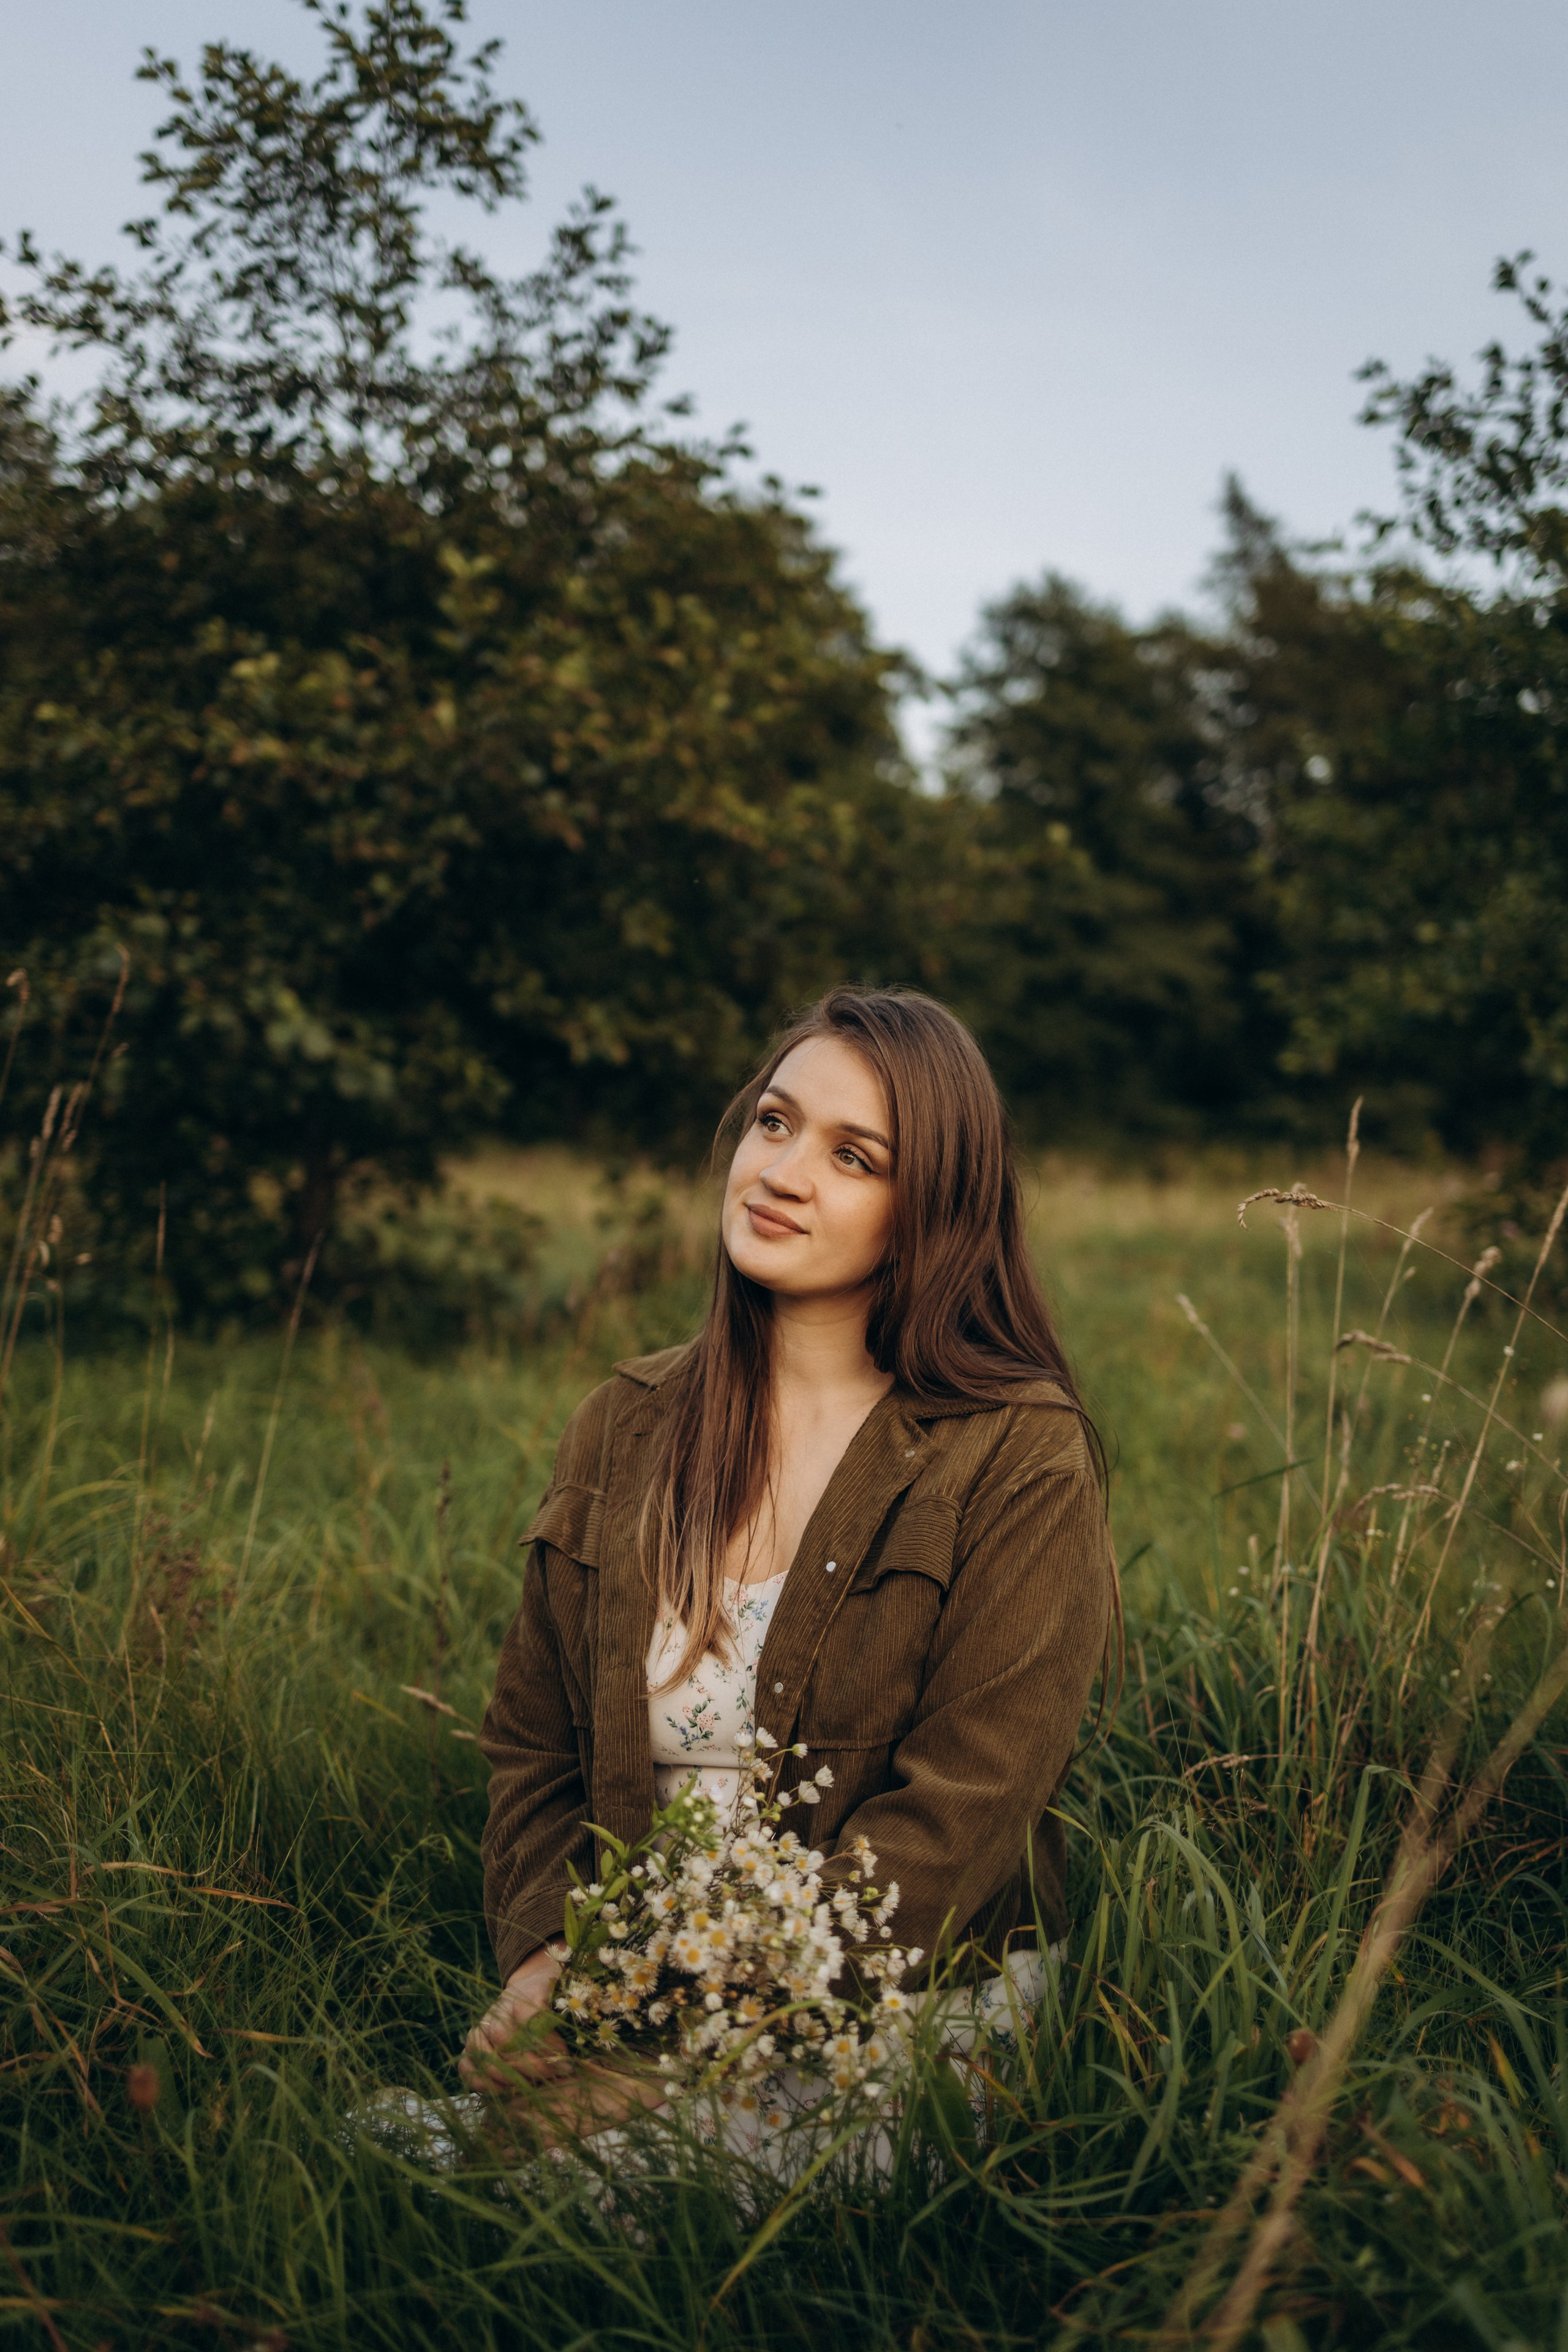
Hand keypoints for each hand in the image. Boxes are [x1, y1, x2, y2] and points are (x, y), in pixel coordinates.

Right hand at [459, 1946, 568, 2091]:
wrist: (532, 1988)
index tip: (566, 2057)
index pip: (530, 2015)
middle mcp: (499, 2007)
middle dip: (532, 2064)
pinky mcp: (472, 2046)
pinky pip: (467, 2066)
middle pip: (506, 2038)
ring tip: (532, 2087)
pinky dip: (481, 2081)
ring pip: (485, 2052)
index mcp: (526, 1989)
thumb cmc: (557, 1999)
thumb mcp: (570, 1998)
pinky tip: (504, 2092)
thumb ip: (575, 2014)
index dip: (547, 2042)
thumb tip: (589, 2041)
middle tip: (554, 2076)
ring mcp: (482, 2026)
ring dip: (509, 2075)